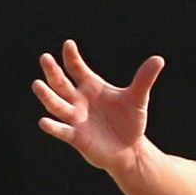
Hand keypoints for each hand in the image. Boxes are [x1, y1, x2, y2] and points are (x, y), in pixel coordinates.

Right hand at [33, 39, 164, 173]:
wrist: (130, 150)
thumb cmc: (130, 121)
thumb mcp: (138, 99)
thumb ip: (144, 79)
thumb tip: (159, 59)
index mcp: (91, 87)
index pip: (76, 68)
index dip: (72, 57)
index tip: (69, 44)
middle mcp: (78, 100)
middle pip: (60, 83)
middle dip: (52, 71)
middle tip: (45, 58)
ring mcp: (75, 118)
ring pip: (56, 104)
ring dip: (46, 95)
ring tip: (37, 84)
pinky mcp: (76, 137)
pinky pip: (62, 131)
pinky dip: (53, 127)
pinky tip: (44, 122)